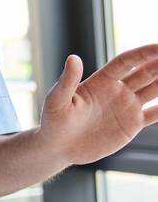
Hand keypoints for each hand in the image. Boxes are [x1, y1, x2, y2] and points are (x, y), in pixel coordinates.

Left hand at [39, 45, 157, 166]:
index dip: (144, 53)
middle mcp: (118, 90)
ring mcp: (126, 107)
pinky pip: (154, 114)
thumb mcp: (57, 100)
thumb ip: (67, 81)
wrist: (58, 147)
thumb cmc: (53, 121)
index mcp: (102, 81)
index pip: (128, 62)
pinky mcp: (131, 125)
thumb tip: (73, 58)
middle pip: (146, 72)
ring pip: (154, 90)